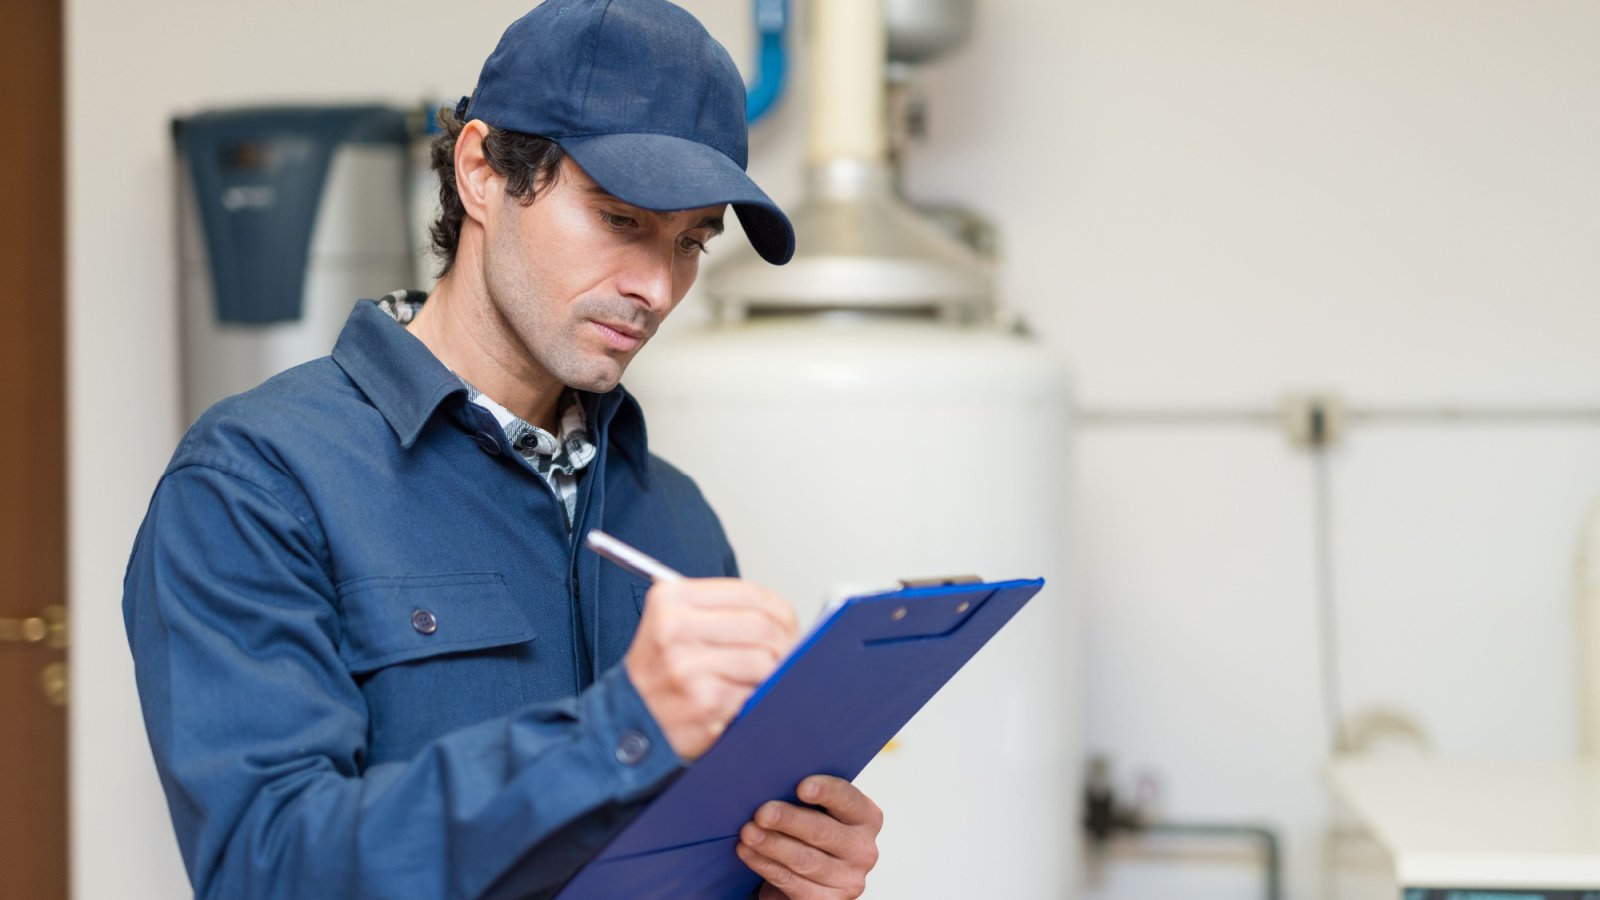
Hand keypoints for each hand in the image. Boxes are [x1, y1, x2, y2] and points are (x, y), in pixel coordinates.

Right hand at [624, 578, 797, 758]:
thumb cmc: (658, 674)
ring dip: (774, 674)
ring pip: (765, 660)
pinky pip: (754, 692)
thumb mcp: (673, 623)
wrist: (626, 721)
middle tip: (788, 656)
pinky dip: (756, 698)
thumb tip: (783, 618)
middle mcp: (676, 628)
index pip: (749, 594)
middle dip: (785, 643)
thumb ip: (720, 610)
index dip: (780, 611)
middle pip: (763, 626)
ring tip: (762, 680)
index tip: (788, 626)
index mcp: (671, 599)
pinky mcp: (704, 700)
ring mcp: (689, 666)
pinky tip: (742, 699)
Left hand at [737, 776, 882, 899]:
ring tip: (748, 832)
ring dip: (772, 844)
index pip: (849, 799)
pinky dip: (766, 865)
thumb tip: (772, 769)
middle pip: (823, 832)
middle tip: (761, 812)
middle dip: (789, 820)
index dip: (826, 791)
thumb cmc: (808, 827)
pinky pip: (793, 882)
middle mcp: (865, 849)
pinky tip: (747, 852)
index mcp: (867, 817)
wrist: (809, 875)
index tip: (801, 786)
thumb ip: (806, 792)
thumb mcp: (817, 809)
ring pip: (805, 859)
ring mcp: (849, 880)